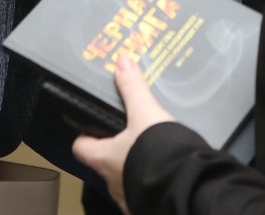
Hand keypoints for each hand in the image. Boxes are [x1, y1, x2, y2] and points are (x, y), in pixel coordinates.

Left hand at [74, 56, 178, 212]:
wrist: (183, 185)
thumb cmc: (156, 152)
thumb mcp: (145, 112)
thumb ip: (132, 88)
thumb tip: (122, 63)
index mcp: (103, 159)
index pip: (81, 147)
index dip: (86, 134)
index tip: (95, 124)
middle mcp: (111, 181)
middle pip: (103, 162)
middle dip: (114, 149)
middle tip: (128, 132)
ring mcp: (128, 196)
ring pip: (123, 178)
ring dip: (132, 166)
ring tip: (149, 150)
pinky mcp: (146, 204)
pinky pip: (143, 191)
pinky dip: (148, 180)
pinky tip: (163, 170)